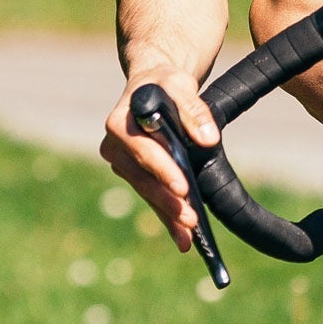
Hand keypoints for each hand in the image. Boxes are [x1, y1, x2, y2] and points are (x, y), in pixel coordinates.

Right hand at [100, 65, 219, 251]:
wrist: (153, 85)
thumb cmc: (166, 84)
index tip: (182, 186)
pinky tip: (183, 239)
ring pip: (147, 192)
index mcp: (119, 123)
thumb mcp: (180, 85)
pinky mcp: (134, 175)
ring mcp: (122, 164)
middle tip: (190, 219)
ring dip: (168, 214)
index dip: (163, 170)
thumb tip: (208, 138)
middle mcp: (114, 147)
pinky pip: (151, 197)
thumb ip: (194, 109)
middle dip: (168, 200)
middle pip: (144, 178)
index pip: (143, 151)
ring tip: (189, 235)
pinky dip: (167, 217)